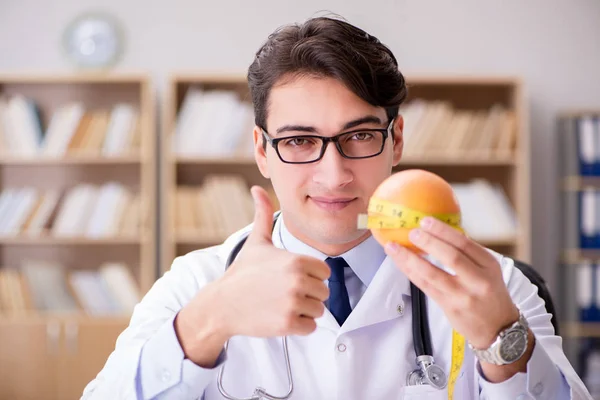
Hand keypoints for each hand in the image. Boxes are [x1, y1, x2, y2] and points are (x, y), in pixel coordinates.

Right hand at [175, 186, 329, 365]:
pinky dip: (299, 326)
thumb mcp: (256, 242)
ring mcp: (294, 303)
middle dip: (307, 295)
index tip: (290, 278)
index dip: (310, 276)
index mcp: (297, 260)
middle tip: (283, 293)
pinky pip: (311, 328)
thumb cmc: (242, 273)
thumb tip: (257, 189)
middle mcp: (298, 280)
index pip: (325, 272)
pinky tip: (280, 317)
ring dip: (304, 311)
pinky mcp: (288, 324)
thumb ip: (263, 215)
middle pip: (323, 292)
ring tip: (281, 304)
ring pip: (318, 311)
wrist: (222, 304)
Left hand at [383, 216, 519, 349]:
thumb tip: (439, 231)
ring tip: (394, 247)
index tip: (426, 221)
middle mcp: (478, 280)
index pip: (465, 244)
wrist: (499, 329)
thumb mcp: (488, 271)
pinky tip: (401, 262)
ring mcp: (463, 295)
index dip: (443, 231)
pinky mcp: (449, 307)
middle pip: (451, 257)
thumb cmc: (490, 294)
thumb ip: (468, 254)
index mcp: (489, 265)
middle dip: (428, 242)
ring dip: (410, 258)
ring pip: (432, 274)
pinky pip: (425, 286)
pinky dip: (411, 272)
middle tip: (412, 232)